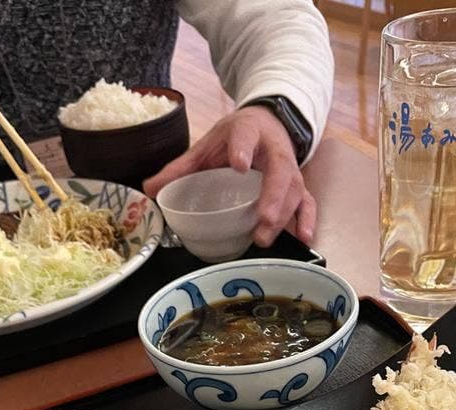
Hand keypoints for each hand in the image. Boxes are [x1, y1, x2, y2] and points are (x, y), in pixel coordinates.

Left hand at [143, 105, 315, 246]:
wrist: (268, 124)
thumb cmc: (235, 139)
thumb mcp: (207, 146)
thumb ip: (180, 168)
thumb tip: (148, 189)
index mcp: (248, 132)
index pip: (246, 136)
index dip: (243, 148)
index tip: (237, 164)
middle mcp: (274, 150)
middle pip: (279, 172)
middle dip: (271, 197)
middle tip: (260, 221)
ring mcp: (290, 169)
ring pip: (295, 191)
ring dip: (285, 215)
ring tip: (267, 236)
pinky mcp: (299, 186)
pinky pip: (307, 203)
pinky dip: (307, 219)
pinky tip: (305, 237)